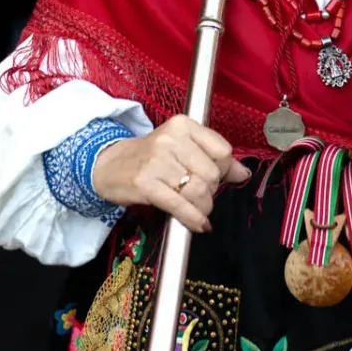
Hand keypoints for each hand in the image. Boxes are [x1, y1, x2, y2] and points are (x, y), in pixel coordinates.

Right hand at [89, 115, 249, 232]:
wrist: (108, 165)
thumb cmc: (150, 157)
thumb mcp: (182, 148)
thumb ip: (214, 157)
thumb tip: (243, 173)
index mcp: (182, 125)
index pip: (222, 151)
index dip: (223, 170)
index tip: (214, 177)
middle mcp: (170, 139)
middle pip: (211, 174)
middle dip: (211, 191)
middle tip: (200, 195)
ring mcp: (156, 161)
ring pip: (198, 191)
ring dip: (202, 208)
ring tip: (197, 210)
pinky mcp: (145, 184)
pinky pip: (179, 205)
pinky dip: (193, 218)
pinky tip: (198, 225)